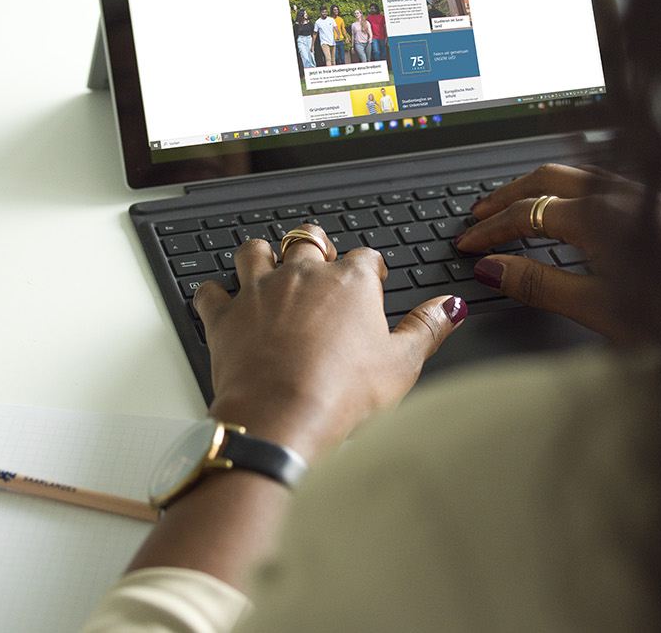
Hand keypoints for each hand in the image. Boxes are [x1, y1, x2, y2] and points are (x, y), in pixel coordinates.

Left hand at [192, 224, 467, 460]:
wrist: (280, 417)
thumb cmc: (340, 394)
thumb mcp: (402, 365)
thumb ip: (427, 329)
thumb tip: (450, 308)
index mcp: (349, 283)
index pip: (365, 258)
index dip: (371, 269)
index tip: (373, 281)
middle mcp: (301, 276)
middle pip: (307, 241)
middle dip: (315, 247)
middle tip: (320, 260)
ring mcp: (259, 292)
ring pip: (254, 251)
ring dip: (262, 255)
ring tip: (269, 264)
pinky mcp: (224, 317)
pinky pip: (211, 291)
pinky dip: (215, 293)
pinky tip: (220, 300)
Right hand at [453, 164, 660, 340]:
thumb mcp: (598, 308)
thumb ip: (539, 284)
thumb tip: (491, 267)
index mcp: (598, 215)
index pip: (525, 213)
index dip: (490, 230)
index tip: (467, 244)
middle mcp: (620, 194)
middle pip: (546, 179)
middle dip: (507, 195)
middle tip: (478, 213)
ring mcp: (645, 194)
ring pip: (577, 174)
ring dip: (539, 186)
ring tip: (517, 204)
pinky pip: (602, 181)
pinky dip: (571, 189)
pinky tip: (575, 207)